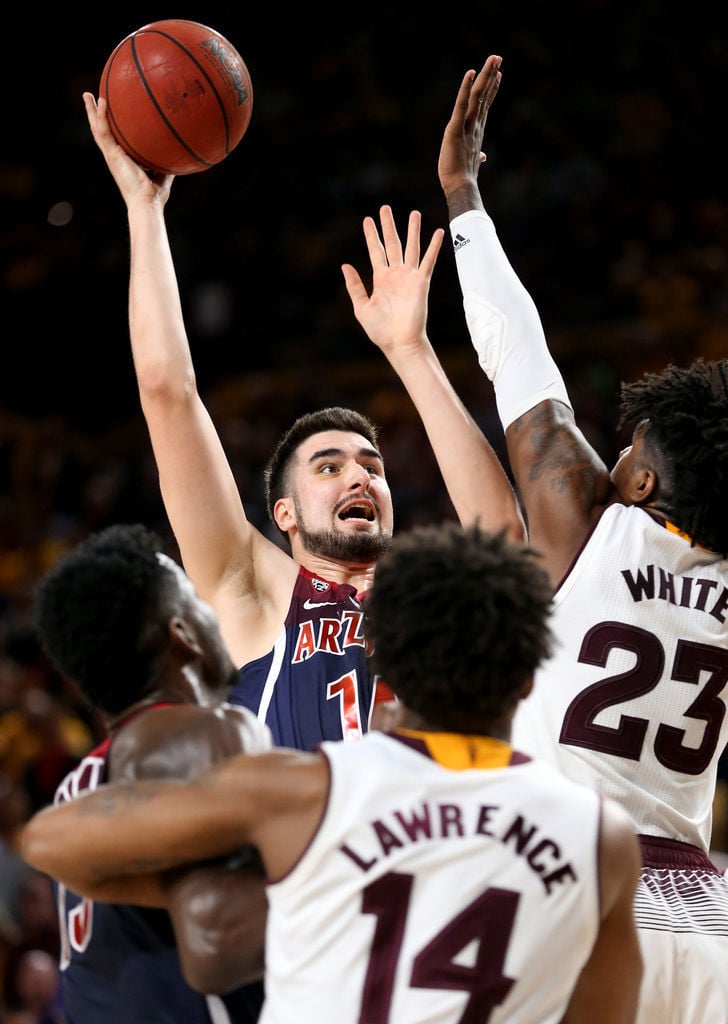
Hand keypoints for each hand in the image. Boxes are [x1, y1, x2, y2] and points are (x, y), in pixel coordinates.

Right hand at [83, 93, 173, 207]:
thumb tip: (178, 151)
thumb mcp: (163, 172)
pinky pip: (104, 132)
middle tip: (88, 97)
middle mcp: (114, 155)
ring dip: (91, 110)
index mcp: (122, 159)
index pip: (112, 138)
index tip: (106, 111)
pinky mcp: (112, 155)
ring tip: (86, 94)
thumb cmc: (155, 195)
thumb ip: (166, 160)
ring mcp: (111, 155)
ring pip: (97, 128)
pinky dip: (102, 117)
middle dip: (93, 113)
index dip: (108, 124)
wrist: (148, 203)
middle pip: (100, 130)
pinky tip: (103, 102)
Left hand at [341, 205, 442, 358]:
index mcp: (381, 279)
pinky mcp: (422, 282)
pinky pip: (428, 261)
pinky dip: (433, 246)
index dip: (371, 235)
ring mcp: (409, 277)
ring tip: (414, 213)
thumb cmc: (380, 330)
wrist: (399, 343)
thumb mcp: (361, 307)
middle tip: (385, 208)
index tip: (367, 220)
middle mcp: (396, 274)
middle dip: (389, 226)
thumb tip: (345, 266)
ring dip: (413, 230)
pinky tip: (438, 232)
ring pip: (411, 247)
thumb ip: (355, 286)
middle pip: (393, 243)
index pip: (376, 251)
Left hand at [438, 54, 501, 199]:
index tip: (498, 74)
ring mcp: (467, 126)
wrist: (461, 188)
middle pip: (484, 96)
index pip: (485, 105)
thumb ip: (478, 155)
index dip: (492, 89)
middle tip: (498, 57)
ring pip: (478, 96)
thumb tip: (484, 157)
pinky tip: (471, 73)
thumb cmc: (463, 178)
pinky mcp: (455, 129)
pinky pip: (461, 105)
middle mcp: (475, 125)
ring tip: (493, 58)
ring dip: (485, 75)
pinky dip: (465, 88)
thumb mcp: (472, 162)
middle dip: (491, 75)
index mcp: (476, 131)